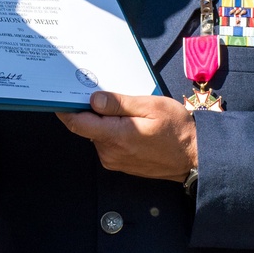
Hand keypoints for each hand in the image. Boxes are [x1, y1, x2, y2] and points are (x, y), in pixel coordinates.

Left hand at [57, 92, 196, 181]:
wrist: (195, 157)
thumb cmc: (176, 128)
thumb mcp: (150, 107)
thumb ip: (119, 104)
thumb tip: (92, 100)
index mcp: (115, 136)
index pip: (77, 123)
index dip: (65, 108)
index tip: (58, 94)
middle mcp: (110, 152)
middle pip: (86, 126)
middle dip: (89, 109)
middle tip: (96, 88)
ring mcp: (114, 160)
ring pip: (97, 134)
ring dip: (103, 120)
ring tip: (121, 105)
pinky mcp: (120, 164)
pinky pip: (107, 142)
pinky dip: (111, 130)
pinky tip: (127, 120)